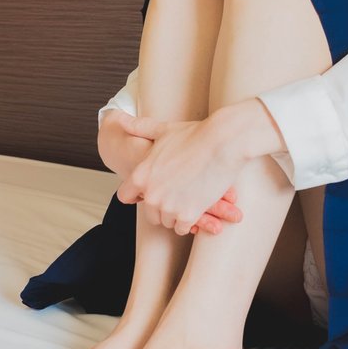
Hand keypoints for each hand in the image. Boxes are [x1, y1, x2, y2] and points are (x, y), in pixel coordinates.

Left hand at [114, 112, 246, 235]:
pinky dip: (190, 221)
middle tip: (177, 196)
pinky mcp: (188, 214)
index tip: (151, 192)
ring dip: (177, 215)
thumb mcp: (163, 130)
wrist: (224, 141)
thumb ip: (140, 128)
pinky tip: (197, 207)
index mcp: (141, 175)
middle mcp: (151, 194)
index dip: (137, 195)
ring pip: (168, 222)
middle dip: (161, 208)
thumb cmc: (195, 134)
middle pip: (150, 214)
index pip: (125, 197)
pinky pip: (183, 228)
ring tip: (190, 199)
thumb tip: (123, 120)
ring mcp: (169, 206)